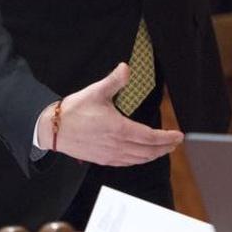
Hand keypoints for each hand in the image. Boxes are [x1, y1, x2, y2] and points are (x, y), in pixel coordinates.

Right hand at [37, 63, 182, 165]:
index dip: (167, 138)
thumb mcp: (96, 92)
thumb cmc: (74, 110)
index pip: (150, 137)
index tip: (179, 136)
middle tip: (175, 142)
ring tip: (163, 149)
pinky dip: (139, 160)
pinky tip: (142, 156)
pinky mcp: (102, 160)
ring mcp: (110, 155)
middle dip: (165, 147)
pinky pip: (127, 163)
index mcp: (119, 129)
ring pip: (139, 160)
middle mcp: (117, 145)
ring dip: (154, 155)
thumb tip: (126, 67)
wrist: (52, 129)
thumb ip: (114, 80)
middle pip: (148, 151)